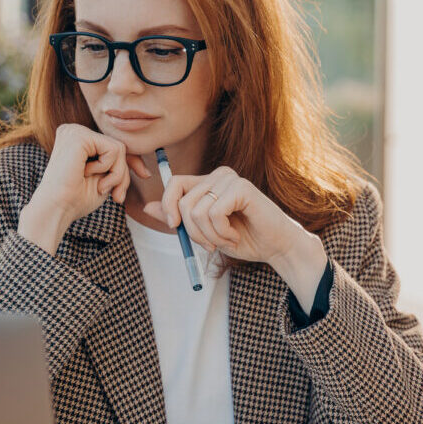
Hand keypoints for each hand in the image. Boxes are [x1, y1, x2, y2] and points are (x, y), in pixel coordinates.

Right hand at [19, 124, 149, 253]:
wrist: (57, 209)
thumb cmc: (76, 200)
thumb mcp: (105, 181)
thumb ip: (118, 168)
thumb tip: (145, 169)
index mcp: (77, 141)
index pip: (112, 146)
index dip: (132, 161)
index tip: (146, 175)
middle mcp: (75, 132)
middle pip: (118, 147)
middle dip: (122, 174)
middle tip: (115, 196)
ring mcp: (76, 131)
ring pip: (119, 148)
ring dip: (117, 174)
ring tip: (100, 187)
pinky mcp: (79, 136)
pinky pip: (114, 149)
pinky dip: (108, 168)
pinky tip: (87, 175)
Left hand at [147, 166, 326, 302]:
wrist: (276, 247)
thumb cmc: (244, 239)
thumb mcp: (204, 232)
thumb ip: (178, 219)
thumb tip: (147, 207)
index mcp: (208, 182)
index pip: (174, 183)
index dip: (168, 205)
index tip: (175, 228)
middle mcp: (218, 176)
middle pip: (182, 201)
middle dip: (193, 231)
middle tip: (210, 245)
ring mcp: (230, 180)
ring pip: (196, 211)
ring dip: (210, 236)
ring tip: (227, 240)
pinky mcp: (241, 188)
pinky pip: (214, 213)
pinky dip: (222, 233)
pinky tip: (235, 235)